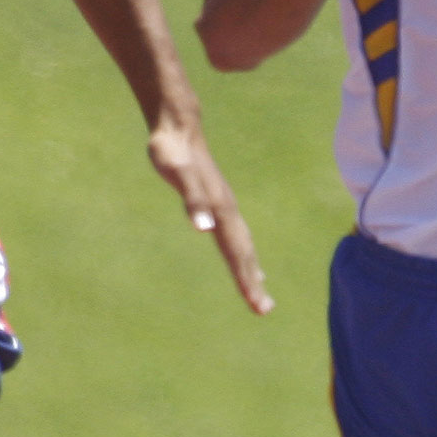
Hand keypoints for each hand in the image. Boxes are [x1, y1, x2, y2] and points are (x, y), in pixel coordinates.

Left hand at [147, 115, 272, 314]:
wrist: (178, 126)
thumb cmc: (172, 151)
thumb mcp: (177, 175)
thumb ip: (192, 201)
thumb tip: (203, 228)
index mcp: (220, 211)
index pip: (235, 253)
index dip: (245, 280)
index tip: (256, 304)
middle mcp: (227, 212)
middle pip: (244, 254)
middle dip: (254, 283)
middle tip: (264, 310)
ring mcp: (225, 207)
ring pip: (243, 246)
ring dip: (252, 271)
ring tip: (260, 293)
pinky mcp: (219, 203)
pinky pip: (236, 236)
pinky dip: (243, 254)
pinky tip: (245, 261)